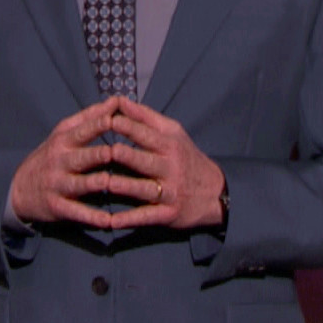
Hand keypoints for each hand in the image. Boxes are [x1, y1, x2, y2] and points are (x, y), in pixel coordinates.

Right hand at [8, 96, 123, 226]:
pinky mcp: (58, 207)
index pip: (81, 131)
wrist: (19, 189)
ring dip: (96, 184)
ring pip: (79, 185)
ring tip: (110, 183)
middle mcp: (60, 162)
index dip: (97, 125)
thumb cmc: (51, 156)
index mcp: (63, 142)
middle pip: (81, 158)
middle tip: (114, 151)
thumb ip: (91, 118)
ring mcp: (58, 185)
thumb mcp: (63, 133)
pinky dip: (92, 218)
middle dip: (97, 155)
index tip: (114, 118)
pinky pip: (77, 213)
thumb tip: (116, 100)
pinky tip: (108, 222)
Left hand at [103, 97, 225, 229]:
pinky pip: (147, 217)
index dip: (128, 127)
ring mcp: (170, 192)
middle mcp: (171, 168)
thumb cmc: (186, 158)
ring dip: (126, 187)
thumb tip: (120, 101)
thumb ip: (145, 117)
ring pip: (145, 189)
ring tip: (107, 183)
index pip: (146, 135)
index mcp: (170, 146)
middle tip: (106, 150)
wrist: (215, 193)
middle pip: (145, 161)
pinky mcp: (168, 214)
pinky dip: (130, 220)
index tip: (108, 120)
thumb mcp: (173, 133)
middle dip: (127, 156)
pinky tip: (111, 222)